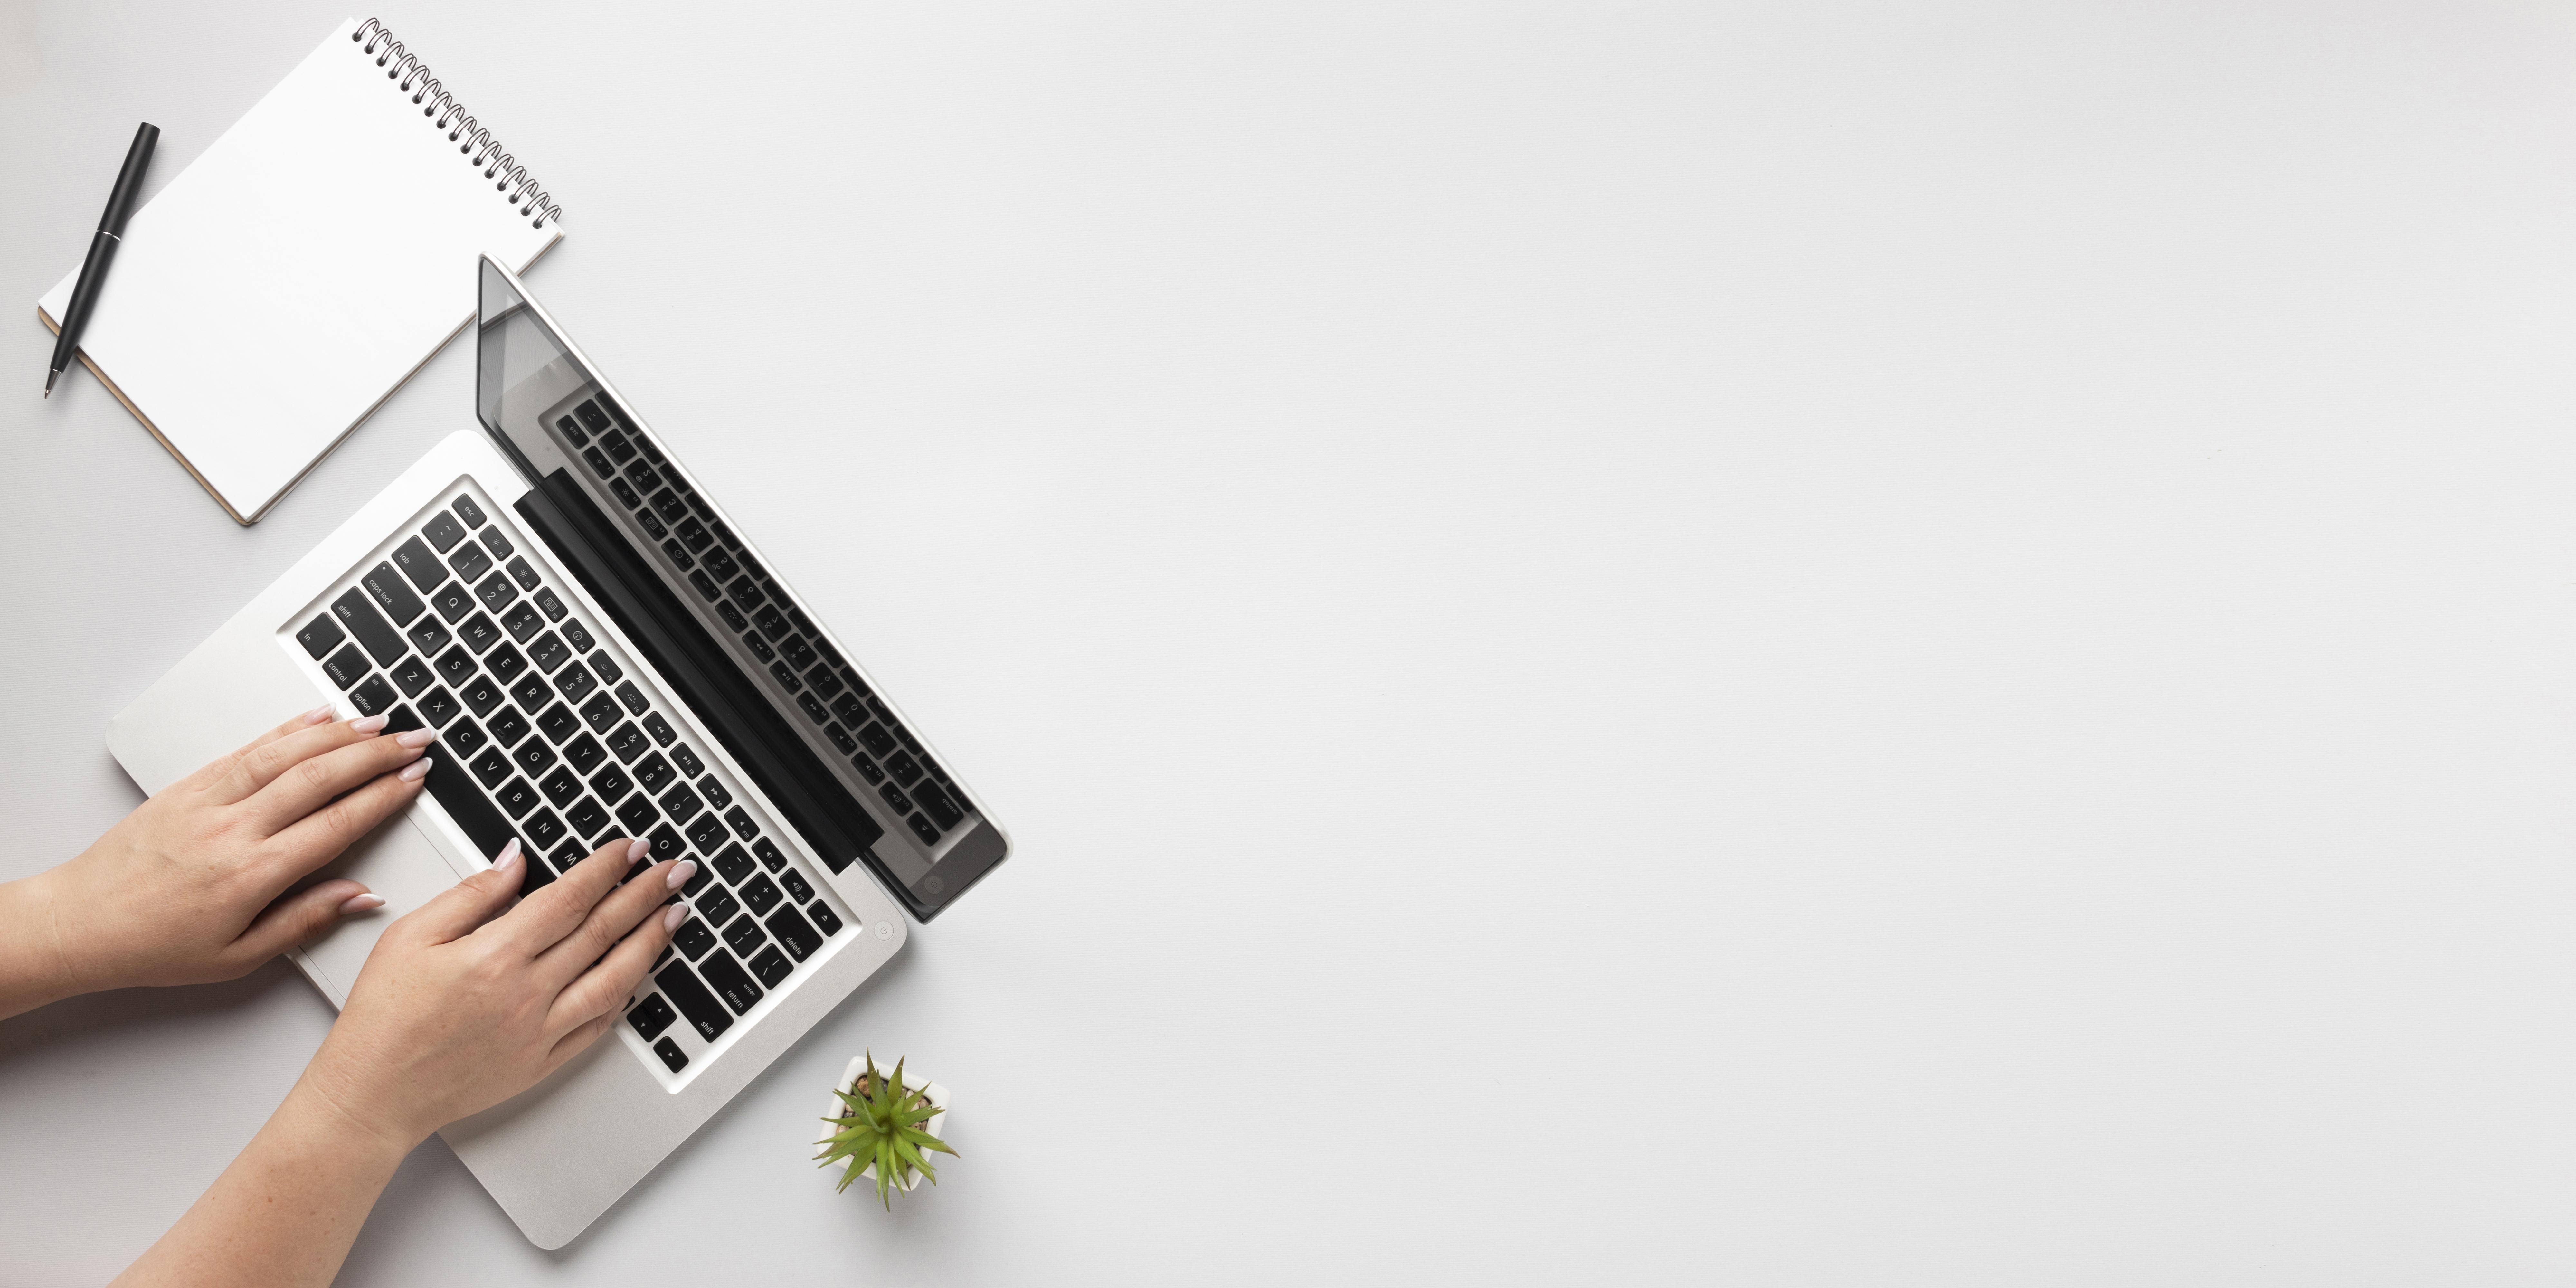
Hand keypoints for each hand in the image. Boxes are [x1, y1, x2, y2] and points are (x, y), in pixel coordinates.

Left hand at [0, 706, 432, 1014]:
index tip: (414, 779)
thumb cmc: (154, 946)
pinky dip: (286, 729)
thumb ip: (305, 922)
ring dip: (339, 734)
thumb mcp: (238, 957)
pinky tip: (316, 718)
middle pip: (319, 779)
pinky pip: (246, 749)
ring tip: (378, 724)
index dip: (383, 797)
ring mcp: (207, 801)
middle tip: (415, 742)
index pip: (336, 824)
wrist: (80, 923)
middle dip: (376, 755)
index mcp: (251, 875)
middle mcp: (232, 830)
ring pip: (285, 755)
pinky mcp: (186, 786)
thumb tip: (361, 896)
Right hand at [295, 837, 691, 1148]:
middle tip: (676, 871)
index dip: (607, 868)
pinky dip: (623, 997)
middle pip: (603, 932)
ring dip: (651, 943)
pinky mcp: (541, 1063)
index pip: (570, 898)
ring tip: (675, 915)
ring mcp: (539, 1032)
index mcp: (494, 956)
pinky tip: (639, 975)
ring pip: (615, 979)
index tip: (632, 848)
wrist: (372, 1094)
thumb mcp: (409, 937)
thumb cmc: (382, 1017)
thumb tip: (516, 860)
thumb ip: (471, 894)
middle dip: (646, 895)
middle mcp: (526, 994)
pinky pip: (597, 1026)